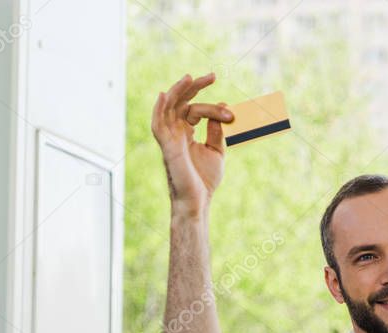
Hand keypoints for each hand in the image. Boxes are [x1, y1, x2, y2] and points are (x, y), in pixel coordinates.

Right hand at [151, 72, 233, 209]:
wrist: (198, 200)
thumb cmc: (205, 180)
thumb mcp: (216, 150)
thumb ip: (216, 130)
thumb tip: (221, 106)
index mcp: (185, 133)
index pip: (194, 110)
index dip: (212, 108)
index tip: (230, 113)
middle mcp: (175, 133)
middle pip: (180, 102)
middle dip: (194, 87)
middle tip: (212, 76)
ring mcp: (169, 139)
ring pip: (169, 108)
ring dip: (178, 91)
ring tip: (190, 77)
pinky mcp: (167, 146)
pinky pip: (158, 124)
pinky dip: (159, 109)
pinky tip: (165, 95)